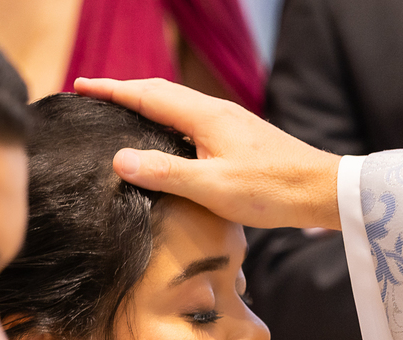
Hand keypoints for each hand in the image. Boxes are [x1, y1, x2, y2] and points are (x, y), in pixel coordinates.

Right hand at [73, 76, 342, 230]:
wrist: (321, 191)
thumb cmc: (270, 190)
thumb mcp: (211, 187)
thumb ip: (165, 172)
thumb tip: (119, 159)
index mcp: (205, 116)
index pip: (147, 94)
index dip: (112, 90)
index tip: (81, 86)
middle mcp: (216, 111)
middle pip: (161, 92)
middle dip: (125, 91)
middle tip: (93, 95)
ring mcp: (229, 122)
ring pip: (177, 105)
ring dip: (146, 103)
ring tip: (121, 112)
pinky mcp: (239, 137)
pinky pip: (192, 119)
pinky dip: (167, 120)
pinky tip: (167, 138)